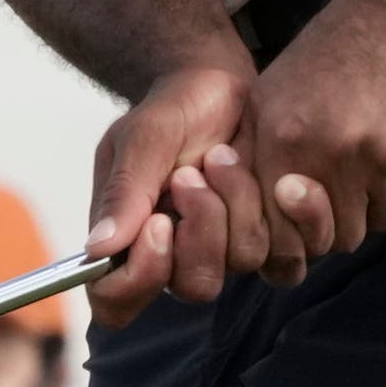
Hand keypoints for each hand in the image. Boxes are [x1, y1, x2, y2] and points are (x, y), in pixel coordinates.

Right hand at [83, 56, 270, 321]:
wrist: (223, 85)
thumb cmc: (172, 109)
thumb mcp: (142, 136)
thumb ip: (124, 190)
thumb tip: (99, 248)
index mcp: (128, 240)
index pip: (116, 302)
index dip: (140, 277)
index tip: (160, 223)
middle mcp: (176, 256)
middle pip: (194, 286)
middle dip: (202, 226)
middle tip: (191, 172)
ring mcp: (226, 250)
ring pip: (243, 261)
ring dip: (237, 200)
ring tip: (223, 155)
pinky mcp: (269, 237)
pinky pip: (286, 255)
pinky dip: (282, 211)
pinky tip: (270, 174)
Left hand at [242, 0, 385, 267]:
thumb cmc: (331, 52)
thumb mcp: (271, 94)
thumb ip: (254, 157)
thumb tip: (246, 218)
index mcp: (290, 141)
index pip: (288, 237)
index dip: (295, 229)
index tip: (307, 205)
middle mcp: (341, 155)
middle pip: (340, 236)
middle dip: (339, 216)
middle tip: (346, 178)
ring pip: (383, 219)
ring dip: (377, 197)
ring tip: (377, 149)